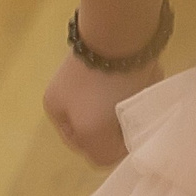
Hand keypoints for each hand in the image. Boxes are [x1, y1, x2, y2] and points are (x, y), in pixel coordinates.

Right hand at [44, 50, 160, 165]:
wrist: (117, 39)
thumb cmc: (100, 88)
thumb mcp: (91, 130)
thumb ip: (98, 152)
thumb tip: (108, 157)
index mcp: (54, 109)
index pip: (83, 145)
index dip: (105, 148)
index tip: (123, 140)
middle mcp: (65, 94)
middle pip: (99, 126)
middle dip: (117, 127)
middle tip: (132, 121)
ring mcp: (85, 76)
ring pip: (113, 108)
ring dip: (128, 109)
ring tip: (138, 99)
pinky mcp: (107, 62)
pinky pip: (124, 88)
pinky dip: (134, 89)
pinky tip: (142, 83)